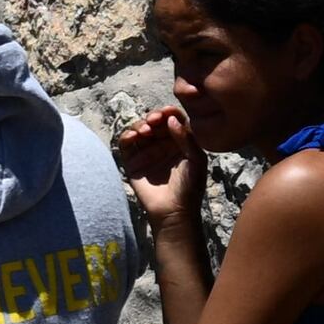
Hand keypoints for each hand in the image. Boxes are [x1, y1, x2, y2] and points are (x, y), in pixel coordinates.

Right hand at [112, 107, 199, 233]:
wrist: (174, 211)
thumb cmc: (190, 188)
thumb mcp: (196, 160)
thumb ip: (187, 138)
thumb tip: (171, 118)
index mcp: (180, 142)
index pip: (173, 121)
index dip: (169, 113)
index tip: (167, 111)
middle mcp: (162, 145)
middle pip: (154, 122)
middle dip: (153, 117)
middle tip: (155, 120)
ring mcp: (147, 153)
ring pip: (139, 130)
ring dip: (140, 125)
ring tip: (146, 130)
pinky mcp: (133, 162)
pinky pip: (126, 145)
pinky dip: (127, 136)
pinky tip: (134, 136)